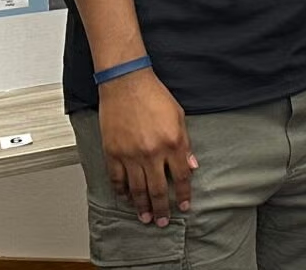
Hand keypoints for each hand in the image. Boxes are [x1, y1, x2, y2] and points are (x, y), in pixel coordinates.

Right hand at [96, 70, 195, 225]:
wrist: (126, 83)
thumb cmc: (153, 96)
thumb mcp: (179, 117)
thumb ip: (185, 144)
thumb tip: (191, 165)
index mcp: (172, 143)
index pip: (182, 177)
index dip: (184, 195)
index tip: (185, 206)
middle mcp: (152, 152)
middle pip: (159, 189)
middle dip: (162, 208)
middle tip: (162, 222)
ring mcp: (131, 154)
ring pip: (137, 189)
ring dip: (142, 206)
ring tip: (145, 217)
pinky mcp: (113, 152)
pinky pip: (117, 179)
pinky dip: (121, 191)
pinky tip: (125, 198)